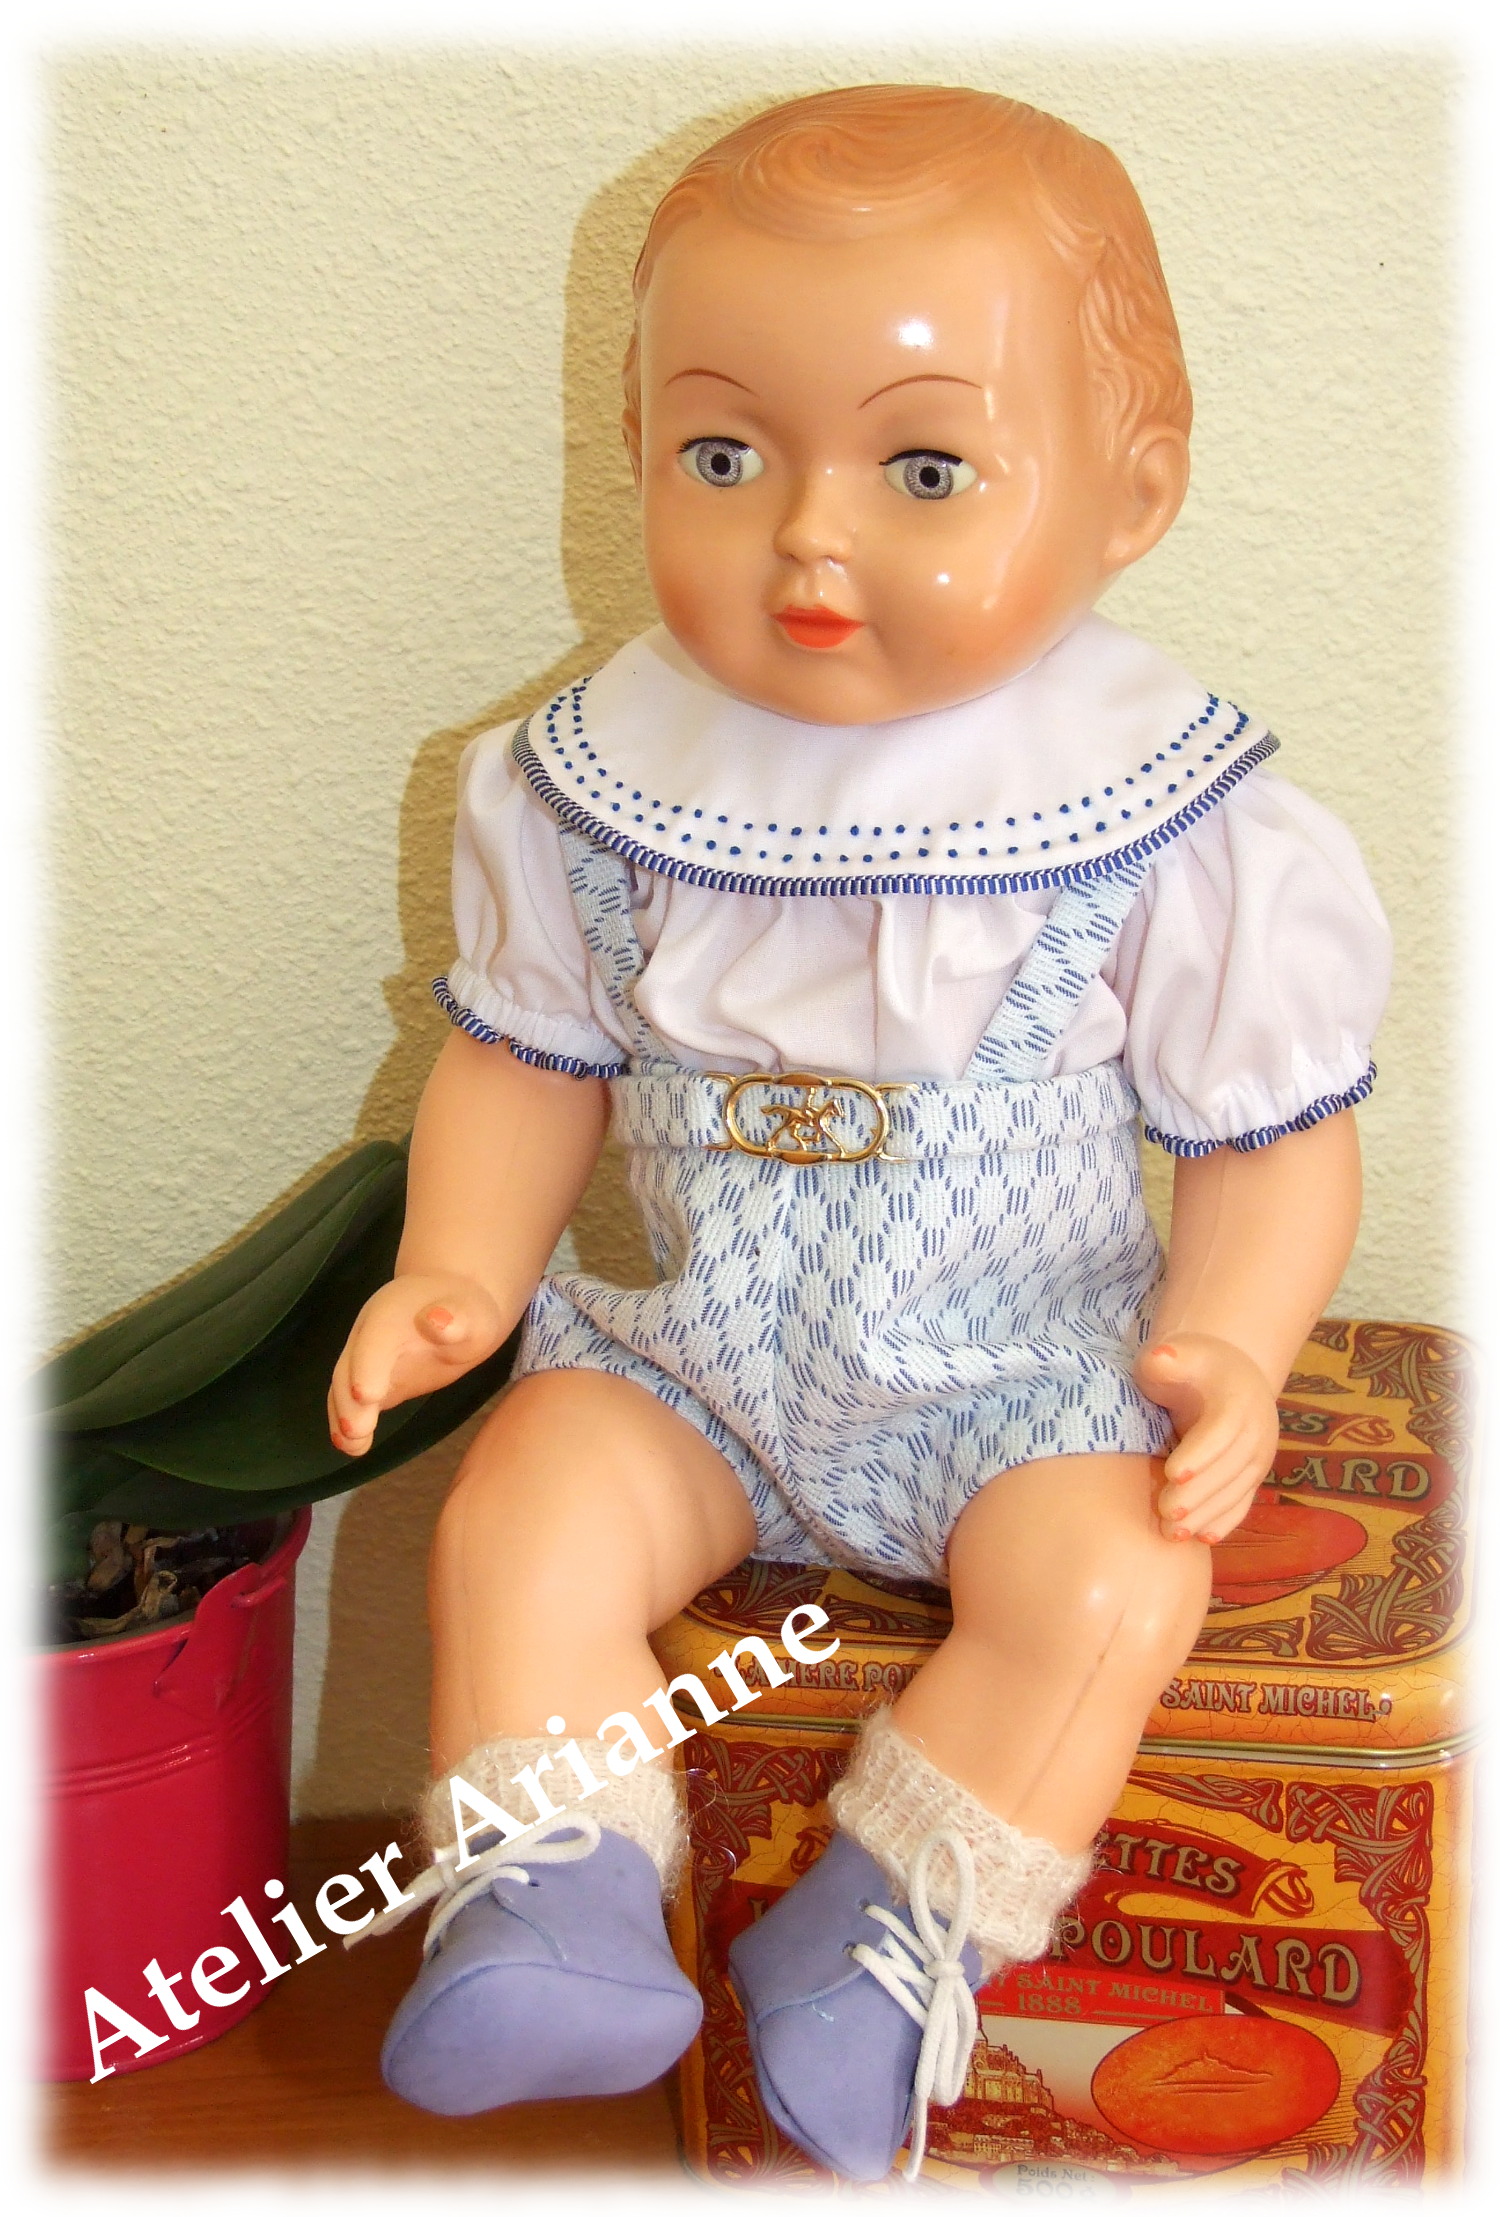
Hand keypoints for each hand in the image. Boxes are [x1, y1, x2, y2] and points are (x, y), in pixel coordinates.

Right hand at [327, 1274, 505, 1456]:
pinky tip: (352, 1446)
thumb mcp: (472, 1314)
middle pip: (352, 1365)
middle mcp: (368, 1333)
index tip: (367, 1395)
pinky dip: (348, 1422)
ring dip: (344, 1415)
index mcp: (391, 1312)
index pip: (376, 1339)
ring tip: (351, 1445)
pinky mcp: (371, 1380)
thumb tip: (438, 1320)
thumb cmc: (466, 1311)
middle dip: (351, 1399)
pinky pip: (352, 1400)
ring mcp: (365, 1357)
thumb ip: (456, 1320)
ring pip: (345, 1385)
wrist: (455, 1307)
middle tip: (356, 1430)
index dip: (369, 1365)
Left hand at [1133, 1332, 1280, 1544]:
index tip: (1171, 1473)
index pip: (1222, 1430)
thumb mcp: (1176, 1354)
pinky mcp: (1251, 1476)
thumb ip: (1166, 1358)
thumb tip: (1160, 1359)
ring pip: (1237, 1491)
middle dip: (1198, 1493)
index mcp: (1238, 1397)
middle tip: (1165, 1511)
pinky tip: (1202, 1538)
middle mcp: (1257, 1430)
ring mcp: (1258, 1456)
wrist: (1228, 1376)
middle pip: (1230, 1468)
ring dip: (1207, 1514)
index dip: (1199, 1454)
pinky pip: (1243, 1502)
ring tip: (1173, 1532)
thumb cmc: (1190, 1366)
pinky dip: (1225, 1521)